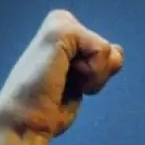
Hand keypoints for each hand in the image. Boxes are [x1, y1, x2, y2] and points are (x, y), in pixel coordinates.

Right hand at [0, 9, 123, 144]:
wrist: (26, 120)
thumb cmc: (49, 108)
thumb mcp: (82, 83)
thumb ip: (100, 64)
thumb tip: (118, 50)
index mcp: (64, 36)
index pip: (107, 52)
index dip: (97, 76)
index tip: (69, 85)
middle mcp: (61, 24)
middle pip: (110, 50)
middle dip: (97, 75)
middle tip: (66, 84)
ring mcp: (59, 24)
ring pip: (107, 51)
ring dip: (93, 77)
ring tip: (64, 81)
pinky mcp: (61, 30)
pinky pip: (103, 51)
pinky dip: (92, 73)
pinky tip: (65, 77)